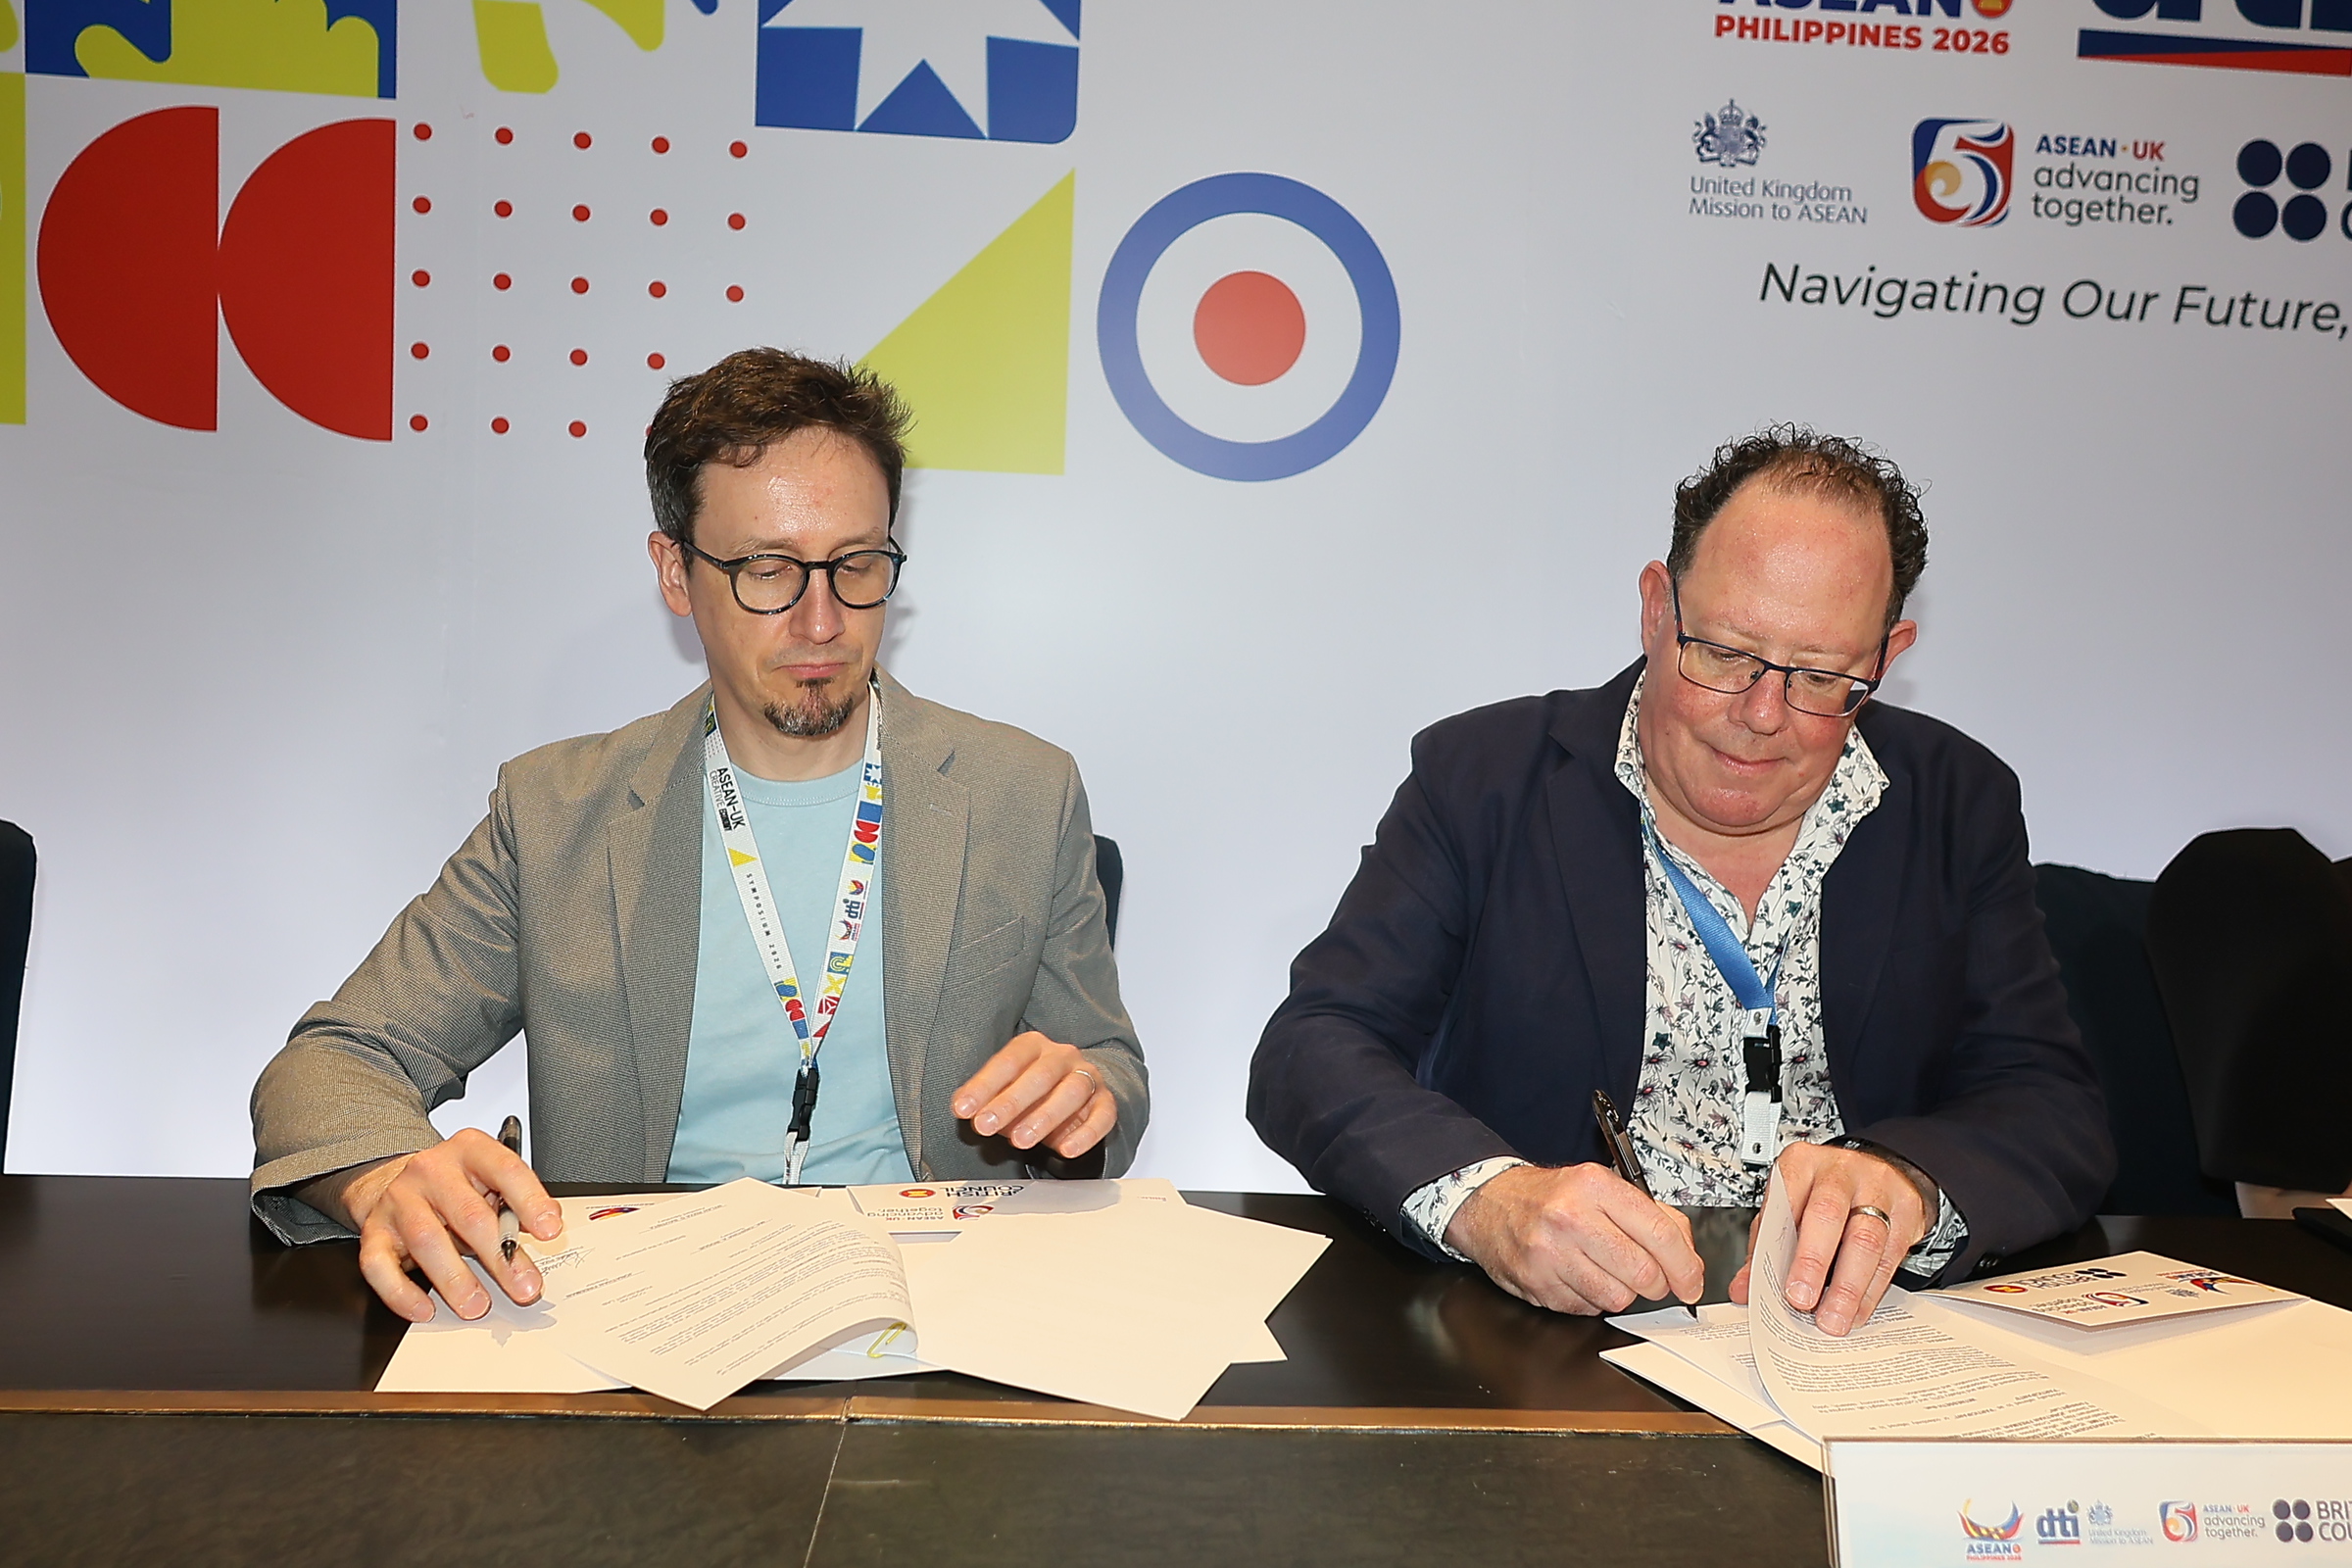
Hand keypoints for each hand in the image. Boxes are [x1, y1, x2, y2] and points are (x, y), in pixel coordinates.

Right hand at [330, 1129, 562, 1323]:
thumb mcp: (491, 1182)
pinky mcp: (373, 1231)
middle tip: (524, 1286)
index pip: (506, 1171)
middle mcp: (431, 1170)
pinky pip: (380, 1266)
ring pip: (427, 1240)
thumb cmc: (456, 1186)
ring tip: (477, 1304)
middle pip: (470, 1214)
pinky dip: (401, 1293)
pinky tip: (425, 1309)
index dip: (531, 1201)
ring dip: (455, 1279)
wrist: (395, 1180)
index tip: (551, 1230)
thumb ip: (516, 1203)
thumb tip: (545, 1230)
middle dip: (501, 1256)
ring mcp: (399, 1199)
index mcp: (470, 1149)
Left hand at [950, 1031, 1115, 1158]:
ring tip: (1021, 1141)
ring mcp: (1088, 1078)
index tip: (963, 1109)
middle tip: (986, 1125)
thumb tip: (963, 1108)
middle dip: (1009, 1102)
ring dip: (1044, 1118)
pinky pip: (1102, 1116)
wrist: (1077, 1094)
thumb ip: (984, 1098)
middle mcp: (1063, 1057)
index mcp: (1033, 1046)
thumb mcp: (1004, 1091)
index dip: (984, 1086)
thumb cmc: (1033, 1093)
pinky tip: (1066, 1150)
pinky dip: (1086, 1135)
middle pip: (1040, 1075)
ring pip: (1071, 1093)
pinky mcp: (1106, 1102)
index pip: (1008, 1061)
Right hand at [1444, 1163, 1703, 1315]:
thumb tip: (1688, 1257)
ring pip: (1617, 1298)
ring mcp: (1550, 1253)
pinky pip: (1586, 1309)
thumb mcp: (1601, 1186)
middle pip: (1643, 1273)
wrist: (1488, 1203)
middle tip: (1651, 1280)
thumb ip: (1650, 1215)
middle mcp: (1571, 1217)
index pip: (1660, 1233)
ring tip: (1606, 1272)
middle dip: (1657, 1285)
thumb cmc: (1551, 1196)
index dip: (1685, 1265)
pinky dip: (1591, 1299)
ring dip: (1622, 1293)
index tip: (1691, 1281)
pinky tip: (1579, 1276)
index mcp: (1595, 1186)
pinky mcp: (1537, 1283)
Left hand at [1728, 1141, 1932, 1335]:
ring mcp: (1877, 1190)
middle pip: (1826, 1214)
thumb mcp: (1789, 1204)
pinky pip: (1889, 1256)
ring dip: (1847, 1287)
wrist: (1881, 1169)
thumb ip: (1766, 1245)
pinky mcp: (1906, 1213)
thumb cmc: (1825, 1191)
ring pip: (1865, 1239)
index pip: (1786, 1201)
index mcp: (1802, 1164)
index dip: (1779, 1244)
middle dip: (1812, 1263)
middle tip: (1802, 1301)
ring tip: (1833, 1317)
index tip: (1777, 1284)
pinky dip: (1871, 1290)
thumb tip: (1744, 1289)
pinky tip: (1857, 1310)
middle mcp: (1839, 1172)